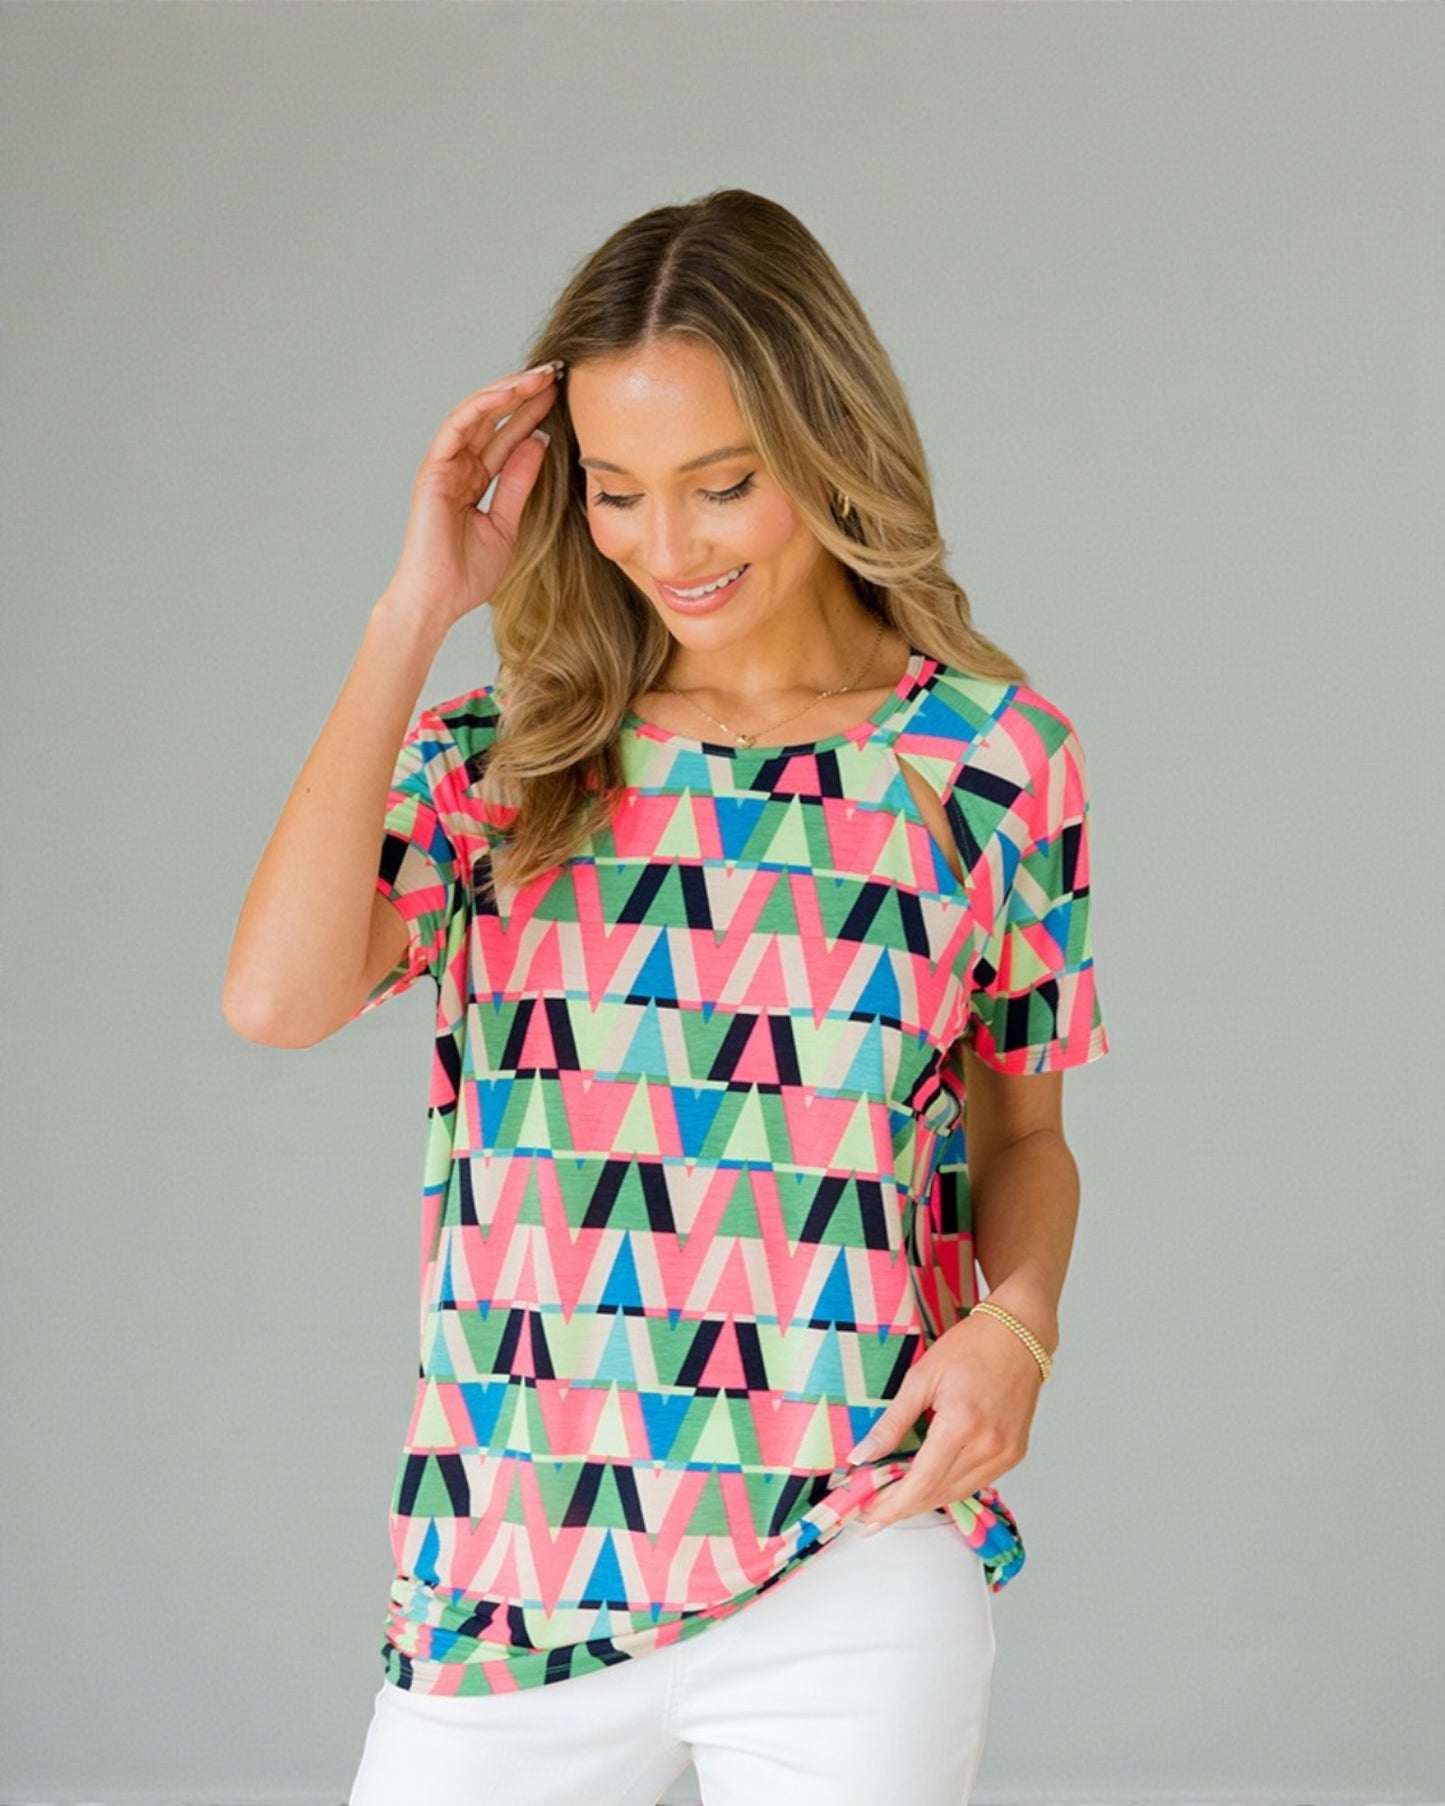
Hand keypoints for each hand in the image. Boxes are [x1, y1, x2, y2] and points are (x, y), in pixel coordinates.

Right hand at [382, 360, 562, 634]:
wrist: (438, 601)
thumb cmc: (467, 575)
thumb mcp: (508, 524)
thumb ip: (519, 483)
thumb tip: (540, 442)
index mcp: (476, 481)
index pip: (507, 437)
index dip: (534, 414)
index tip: (565, 396)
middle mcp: (459, 467)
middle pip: (495, 420)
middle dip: (526, 394)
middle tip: (558, 372)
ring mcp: (444, 466)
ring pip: (477, 414)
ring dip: (508, 392)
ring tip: (540, 376)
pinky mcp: (433, 470)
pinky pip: (458, 427)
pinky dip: (484, 407)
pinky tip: (511, 393)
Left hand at [848, 1309, 1044, 1530]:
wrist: (1018, 1335)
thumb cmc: (970, 1347)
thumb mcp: (921, 1378)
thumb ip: (892, 1422)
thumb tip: (862, 1455)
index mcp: (962, 1424)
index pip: (922, 1482)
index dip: (893, 1505)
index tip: (870, 1519)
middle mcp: (988, 1446)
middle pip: (939, 1493)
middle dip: (904, 1507)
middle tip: (874, 1512)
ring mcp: (1005, 1453)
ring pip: (958, 1493)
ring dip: (926, 1501)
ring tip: (896, 1501)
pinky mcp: (1014, 1454)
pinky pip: (976, 1482)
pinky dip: (950, 1487)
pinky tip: (930, 1483)